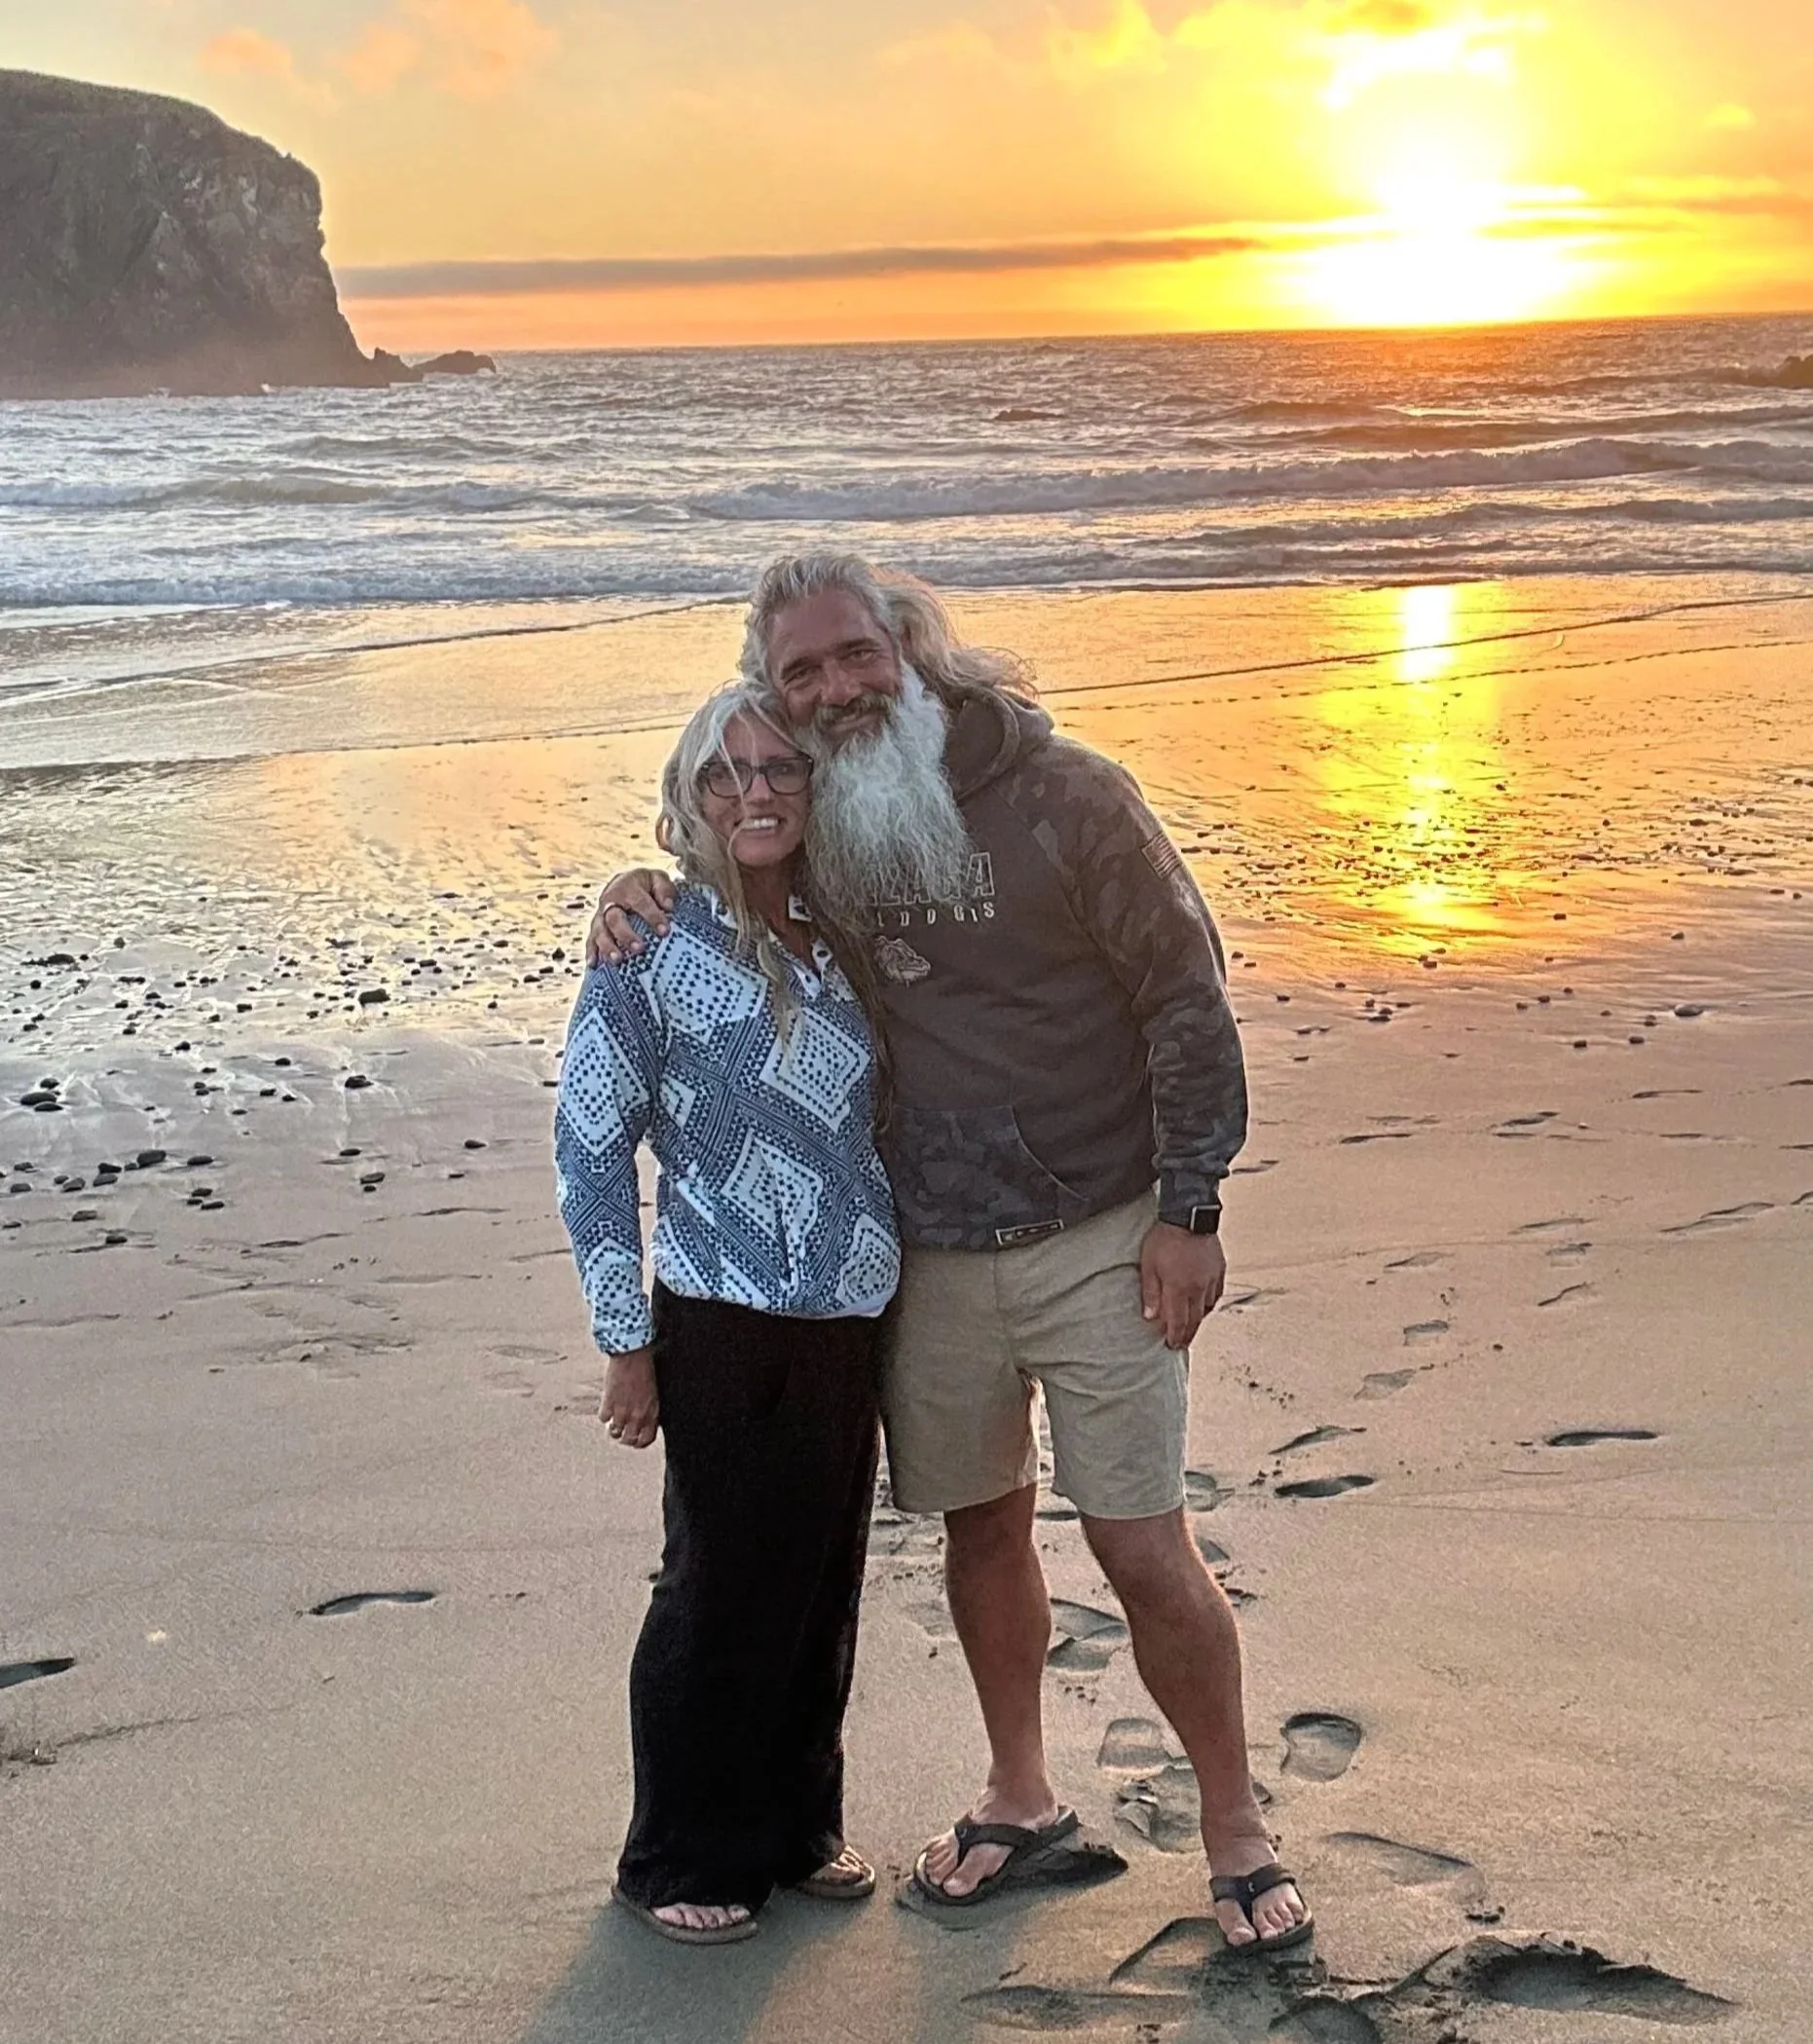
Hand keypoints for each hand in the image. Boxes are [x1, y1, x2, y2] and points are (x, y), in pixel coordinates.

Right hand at [585, 869, 677, 965]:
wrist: (624, 882)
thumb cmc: (647, 885)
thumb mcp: (657, 879)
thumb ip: (664, 889)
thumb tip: (668, 906)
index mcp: (628, 887)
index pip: (641, 903)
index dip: (652, 916)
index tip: (665, 931)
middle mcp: (611, 901)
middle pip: (615, 919)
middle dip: (626, 935)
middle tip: (640, 949)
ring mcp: (601, 915)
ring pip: (600, 931)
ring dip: (608, 946)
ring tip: (618, 960)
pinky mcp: (595, 927)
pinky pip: (590, 939)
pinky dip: (591, 952)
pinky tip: (593, 965)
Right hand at [600, 1348, 659, 1446]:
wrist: (633, 1355)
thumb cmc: (645, 1369)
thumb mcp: (653, 1393)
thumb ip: (648, 1410)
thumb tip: (642, 1421)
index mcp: (652, 1412)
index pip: (647, 1439)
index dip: (639, 1443)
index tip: (634, 1441)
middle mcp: (637, 1415)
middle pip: (628, 1440)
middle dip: (624, 1438)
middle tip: (620, 1433)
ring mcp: (622, 1411)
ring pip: (614, 1432)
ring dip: (612, 1428)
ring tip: (612, 1421)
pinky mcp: (608, 1403)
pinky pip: (603, 1418)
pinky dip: (603, 1414)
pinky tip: (607, 1405)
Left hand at [1139, 1222, 1226, 1351]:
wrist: (1189, 1215)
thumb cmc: (1164, 1239)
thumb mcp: (1149, 1265)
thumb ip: (1150, 1292)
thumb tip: (1150, 1317)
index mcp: (1179, 1288)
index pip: (1178, 1322)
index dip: (1175, 1336)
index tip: (1171, 1346)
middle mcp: (1198, 1288)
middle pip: (1195, 1320)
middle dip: (1187, 1334)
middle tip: (1181, 1344)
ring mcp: (1211, 1279)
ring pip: (1207, 1308)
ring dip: (1199, 1320)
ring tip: (1192, 1327)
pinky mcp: (1220, 1269)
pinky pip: (1217, 1294)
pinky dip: (1210, 1304)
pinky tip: (1205, 1306)